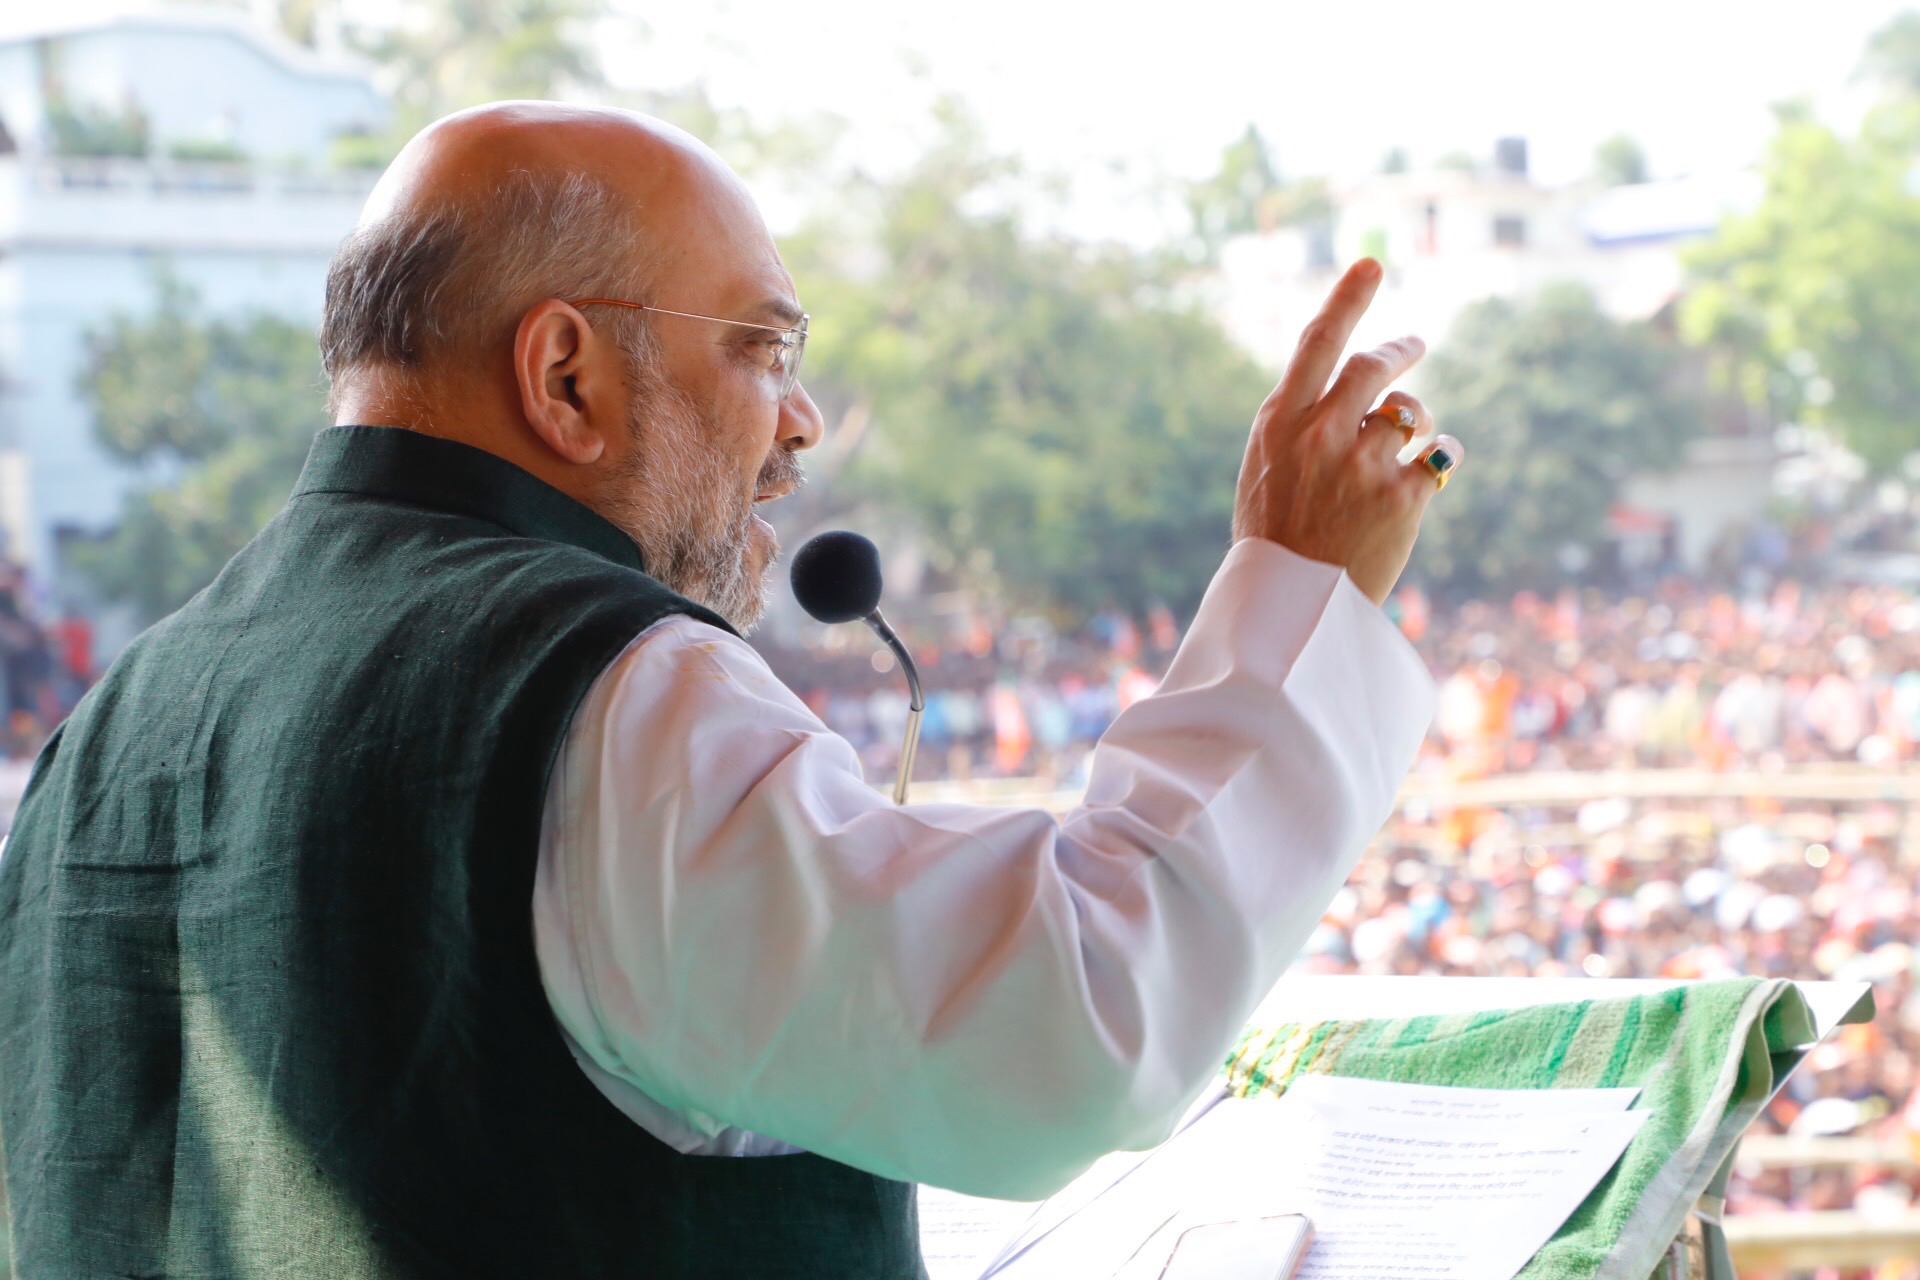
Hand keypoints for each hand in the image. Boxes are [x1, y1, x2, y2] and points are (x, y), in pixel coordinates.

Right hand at [1231, 258, 1463, 605]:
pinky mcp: (1403, 496)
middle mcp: (1322, 434)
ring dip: (1416, 422)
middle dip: (1402, 350)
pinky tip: (1428, 476)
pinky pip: (1440, 457)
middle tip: (1415, 344)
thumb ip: (1299, 427)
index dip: (1347, 298)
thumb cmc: (1274, 541)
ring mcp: (1364, 463)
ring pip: (1410, 414)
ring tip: (1406, 445)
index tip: (1372, 263)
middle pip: (1375, 367)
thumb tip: (1347, 389)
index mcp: (1280, 424)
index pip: (1318, 342)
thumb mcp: (1266, 472)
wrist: (1292, 610)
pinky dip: (1439, 462)